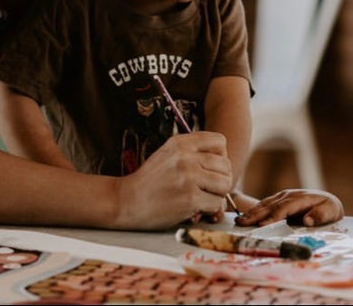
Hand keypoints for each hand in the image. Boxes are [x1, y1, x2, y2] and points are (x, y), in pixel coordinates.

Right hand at [113, 131, 232, 229]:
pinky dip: (210, 209)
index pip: (220, 142)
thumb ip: (191, 151)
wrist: (126, 201)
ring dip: (217, 195)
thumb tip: (224, 162)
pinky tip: (196, 209)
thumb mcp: (166, 154)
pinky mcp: (190, 199)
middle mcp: (186, 157)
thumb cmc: (149, 181)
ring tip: (203, 198)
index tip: (210, 168)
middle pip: (226, 166)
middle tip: (207, 188)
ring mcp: (189, 177)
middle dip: (220, 179)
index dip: (221, 156)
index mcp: (181, 143)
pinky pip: (216, 203)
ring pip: (225, 185)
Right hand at [234, 188, 343, 226]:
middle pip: (270, 205)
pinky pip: (265, 204)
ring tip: (239, 220)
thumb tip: (307, 220)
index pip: (284, 208)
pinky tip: (246, 216)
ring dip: (252, 212)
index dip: (273, 217)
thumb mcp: (331, 211)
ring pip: (265, 204)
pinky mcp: (279, 199)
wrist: (328, 201)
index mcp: (301, 198)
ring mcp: (283, 196)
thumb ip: (320, 215)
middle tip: (242, 222)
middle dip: (255, 214)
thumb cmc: (329, 208)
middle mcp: (289, 195)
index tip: (262, 225)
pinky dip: (255, 210)